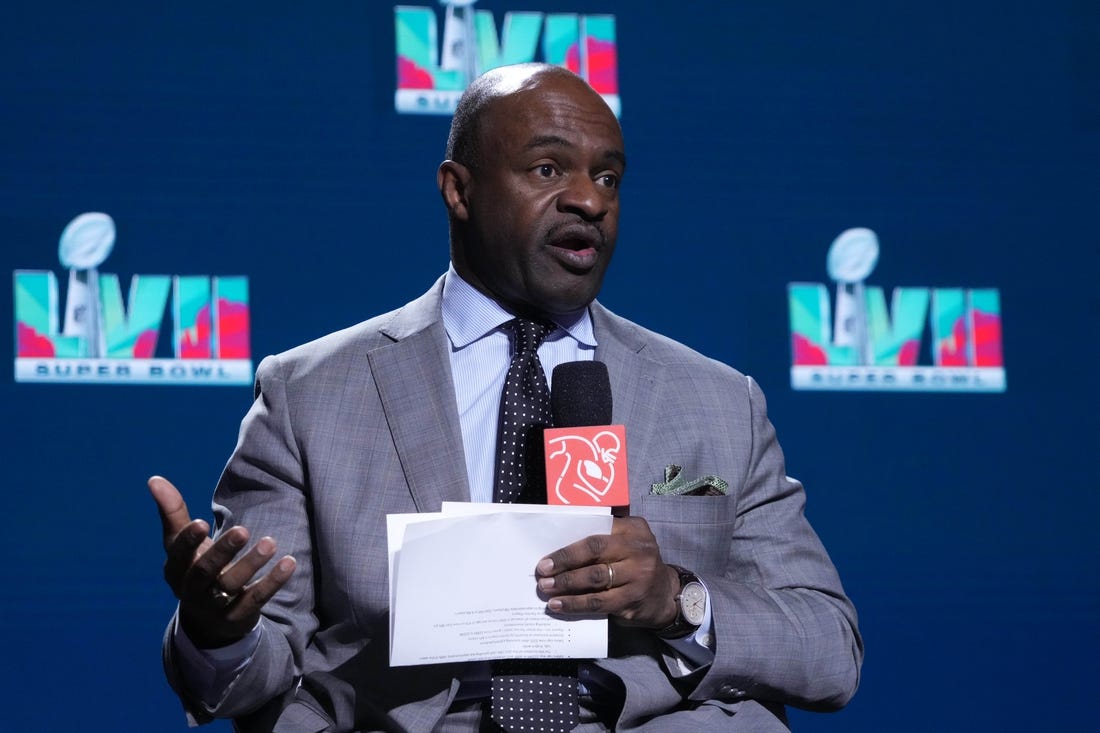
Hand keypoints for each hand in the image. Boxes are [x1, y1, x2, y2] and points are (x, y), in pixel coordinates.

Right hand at [148, 475, 295, 648]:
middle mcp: (191, 590)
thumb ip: (172, 513)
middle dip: (223, 551)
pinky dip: (273, 582)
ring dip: (251, 564)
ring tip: (271, 543)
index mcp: (176, 570)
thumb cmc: (195, 567)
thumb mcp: (180, 544)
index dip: (188, 541)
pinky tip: (289, 562)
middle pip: (205, 572)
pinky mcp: (238, 616)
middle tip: (243, 530)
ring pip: (232, 585)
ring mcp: (215, 606)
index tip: (202, 522)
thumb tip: (154, 479)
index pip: (178, 555)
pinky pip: (256, 600)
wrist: (208, 619)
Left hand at [535, 516, 679, 629]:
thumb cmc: (634, 563)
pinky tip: (559, 605)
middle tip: (541, 572)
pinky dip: (575, 604)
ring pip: (594, 579)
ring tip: (546, 589)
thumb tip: (559, 543)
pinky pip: (598, 603)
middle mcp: (639, 550)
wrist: (664, 595)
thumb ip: (603, 537)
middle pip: (594, 553)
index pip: (596, 533)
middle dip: (565, 562)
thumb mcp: (627, 541)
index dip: (569, 547)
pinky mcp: (632, 600)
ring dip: (566, 585)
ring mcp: (638, 576)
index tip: (547, 557)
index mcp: (633, 529)